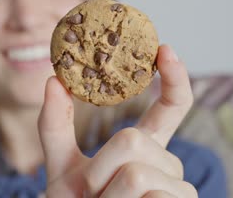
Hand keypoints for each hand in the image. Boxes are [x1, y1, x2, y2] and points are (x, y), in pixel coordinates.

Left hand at [38, 45, 196, 197]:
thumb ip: (56, 126)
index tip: (165, 49)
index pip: (172, 107)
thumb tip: (53, 80)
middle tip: (91, 192)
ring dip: (107, 195)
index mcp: (145, 147)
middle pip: (134, 140)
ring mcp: (179, 188)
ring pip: (138, 174)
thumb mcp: (60, 167)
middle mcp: (167, 162)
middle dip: (99, 168)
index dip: (174, 78)